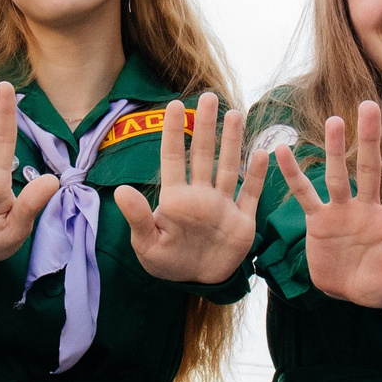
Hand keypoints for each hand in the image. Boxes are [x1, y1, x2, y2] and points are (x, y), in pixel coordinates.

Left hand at [113, 95, 269, 284]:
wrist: (198, 284)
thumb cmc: (167, 263)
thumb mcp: (147, 244)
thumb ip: (137, 218)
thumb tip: (120, 191)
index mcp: (175, 199)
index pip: (173, 158)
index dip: (173, 132)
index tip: (175, 104)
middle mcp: (200, 195)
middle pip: (203, 154)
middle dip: (205, 126)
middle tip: (209, 97)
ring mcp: (222, 205)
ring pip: (228, 166)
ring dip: (232, 141)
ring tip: (234, 114)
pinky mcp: (242, 220)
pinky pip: (250, 193)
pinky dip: (255, 175)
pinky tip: (261, 152)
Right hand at [272, 100, 381, 308]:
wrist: (348, 297)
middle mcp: (367, 207)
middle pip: (368, 168)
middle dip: (369, 138)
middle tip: (369, 105)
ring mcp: (341, 211)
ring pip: (337, 175)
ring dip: (334, 149)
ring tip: (334, 121)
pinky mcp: (318, 221)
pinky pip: (305, 194)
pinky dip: (293, 175)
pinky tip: (281, 152)